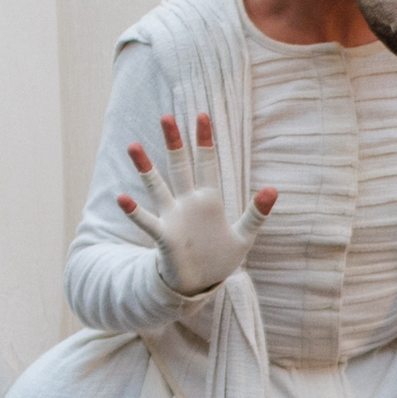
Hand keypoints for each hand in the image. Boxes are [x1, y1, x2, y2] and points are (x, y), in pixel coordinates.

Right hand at [117, 113, 275, 295]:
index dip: (205, 141)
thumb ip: (257, 212)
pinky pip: (147, 220)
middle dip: (175, 143)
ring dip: (146, 168)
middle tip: (166, 117)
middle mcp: (188, 202)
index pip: (206, 162)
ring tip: (134, 146)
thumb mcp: (245, 234)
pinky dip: (135, 211)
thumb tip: (274, 189)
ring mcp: (173, 217)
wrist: (202, 282)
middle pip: (180, 166)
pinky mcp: (164, 236)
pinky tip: (122, 198)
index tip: (202, 116)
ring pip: (157, 186)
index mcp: (209, 198)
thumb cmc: (221, 255)